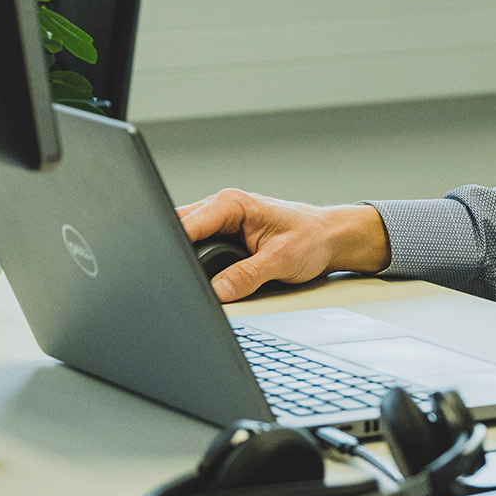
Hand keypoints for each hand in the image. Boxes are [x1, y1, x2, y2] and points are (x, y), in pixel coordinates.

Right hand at [176, 188, 390, 303]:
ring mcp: (219, 221)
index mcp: (233, 204)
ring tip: (184, 278)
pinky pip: (195, 246)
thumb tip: (217, 290)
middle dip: (173, 252)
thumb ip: (247, 275)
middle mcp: (222, 208)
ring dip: (183, 256)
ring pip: (183, 238)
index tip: (166, 266)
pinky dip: (191, 259)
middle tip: (173, 278)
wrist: (329, 237)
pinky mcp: (221, 235)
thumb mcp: (281, 260)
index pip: (187, 224)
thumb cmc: (312, 238)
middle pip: (177, 229)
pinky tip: (194, 274)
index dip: (172, 246)